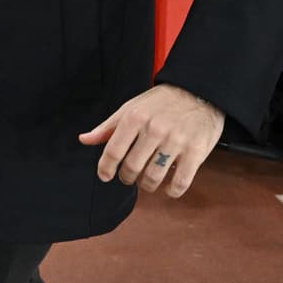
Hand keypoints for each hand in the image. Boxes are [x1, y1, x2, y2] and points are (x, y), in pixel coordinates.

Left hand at [79, 84, 225, 197]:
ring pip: (153, 178)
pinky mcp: (196, 151)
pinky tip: (168, 187)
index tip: (105, 176)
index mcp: (135, 118)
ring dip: (147, 185)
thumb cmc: (161, 102)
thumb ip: (108, 127)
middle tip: (129, 177)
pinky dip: (171, 191)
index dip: (106, 168)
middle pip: (132, 168)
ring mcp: (176, 141)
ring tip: (147, 180)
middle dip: (127, 178)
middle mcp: (154, 129)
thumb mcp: (131, 107)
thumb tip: (84, 139)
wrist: (198, 92)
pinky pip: (180, 183)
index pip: (113, 151)